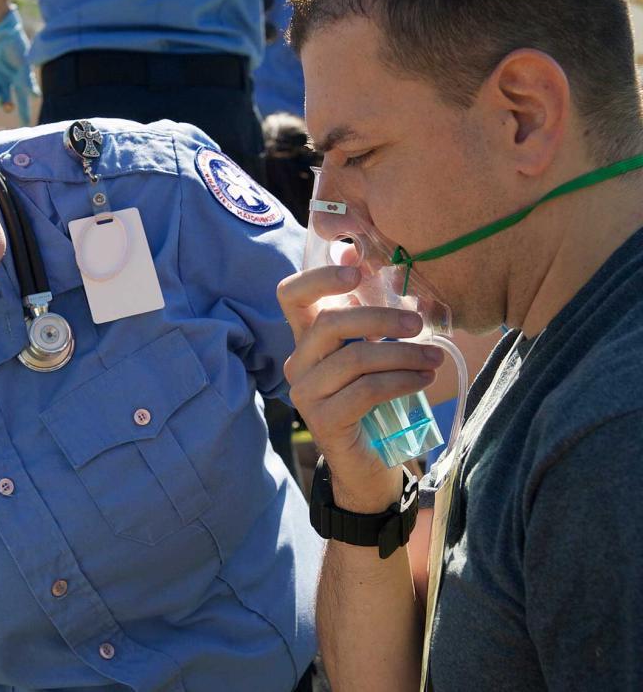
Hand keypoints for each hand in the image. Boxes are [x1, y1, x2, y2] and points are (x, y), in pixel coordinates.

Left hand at [0, 6, 36, 125]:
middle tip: (9, 107)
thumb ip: (27, 81)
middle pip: (6, 99)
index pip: (22, 99)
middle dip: (7, 105)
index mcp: (18, 78)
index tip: (26, 124)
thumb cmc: (15, 45)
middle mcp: (6, 79)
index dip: (24, 112)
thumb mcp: (23, 64)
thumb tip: (36, 97)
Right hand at [277, 264, 443, 511]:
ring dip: (403, 354)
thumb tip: (375, 260)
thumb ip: (369, 315)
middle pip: (330, 323)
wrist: (369, 464)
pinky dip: (401, 380)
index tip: (357, 270)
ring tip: (435, 357)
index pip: (290, 295)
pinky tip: (424, 379)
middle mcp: (298, 363)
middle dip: (380, 317)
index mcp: (306, 339)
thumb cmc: (374, 401)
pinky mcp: (323, 420)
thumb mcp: (372, 352)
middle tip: (419, 323)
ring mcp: (306, 393)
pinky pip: (366, 390)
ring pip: (354, 358)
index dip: (319, 276)